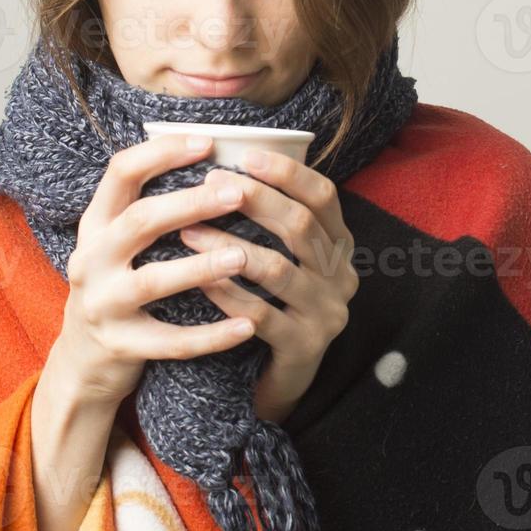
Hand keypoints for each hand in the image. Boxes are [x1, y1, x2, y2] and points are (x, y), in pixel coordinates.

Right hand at [45, 133, 259, 409]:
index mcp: (95, 223)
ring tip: (243, 256)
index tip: (208, 142)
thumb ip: (148, 204)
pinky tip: (248, 326)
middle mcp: (91, 259)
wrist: (82, 358)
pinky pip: (171, 341)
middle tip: (238, 193)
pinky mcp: (120, 346)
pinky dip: (211, 336)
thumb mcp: (117, 240)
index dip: (163, 153)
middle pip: (140, 221)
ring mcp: (102, 304)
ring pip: (153, 282)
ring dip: (200, 267)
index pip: (121, 172)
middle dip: (190, 204)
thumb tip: (211, 150)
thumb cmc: (118, 282)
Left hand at [182, 151, 359, 422]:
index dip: (288, 174)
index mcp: (340, 246)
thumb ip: (273, 219)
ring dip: (229, 245)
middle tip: (209, 184)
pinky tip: (198, 280)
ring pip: (277, 269)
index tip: (247, 155)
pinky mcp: (304, 347)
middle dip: (254, 200)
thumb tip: (225, 162)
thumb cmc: (276, 301)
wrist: (283, 375)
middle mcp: (342, 276)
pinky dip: (226, 294)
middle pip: (300, 227)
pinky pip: (260, 315)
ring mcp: (327, 314)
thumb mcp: (289, 257)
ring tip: (189, 230)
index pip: (324, 197)